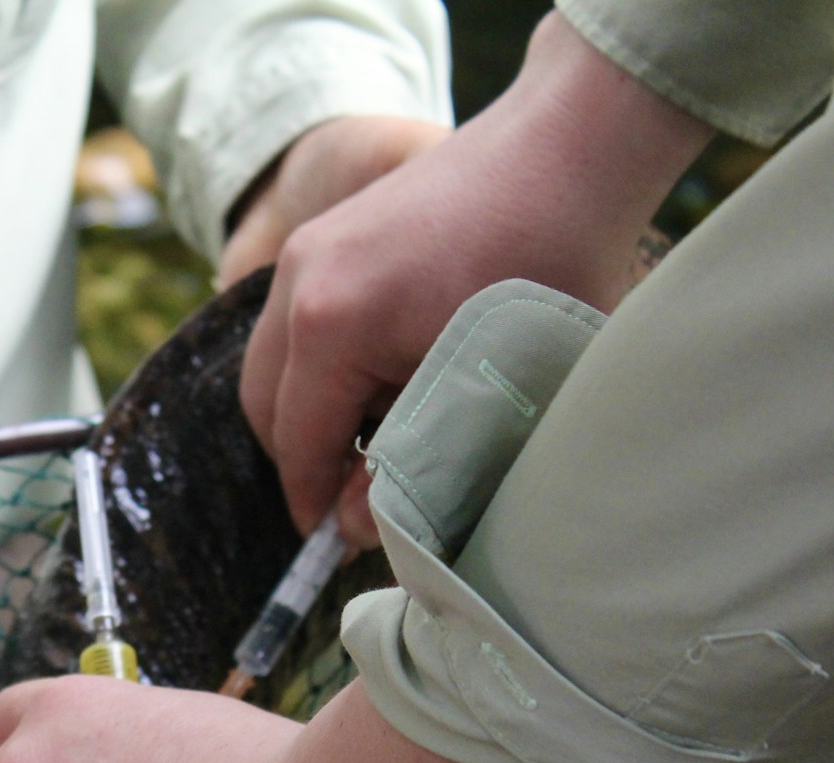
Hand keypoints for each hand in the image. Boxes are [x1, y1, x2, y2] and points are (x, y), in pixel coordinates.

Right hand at [239, 13, 712, 544]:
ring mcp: (309, 249)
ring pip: (277, 364)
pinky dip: (326, 367)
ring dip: (315, 412)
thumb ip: (413, 468)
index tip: (338, 545)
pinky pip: (299, 324)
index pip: (298, 442)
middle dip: (304, 460)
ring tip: (380, 439)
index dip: (315, 503)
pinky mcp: (329, 234)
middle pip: (266, 405)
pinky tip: (390, 380)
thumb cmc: (547, 264)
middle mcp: (300, 281)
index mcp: (330, 324)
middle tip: (355, 503)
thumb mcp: (486, 389)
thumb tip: (355, 528)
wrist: (567, 145)